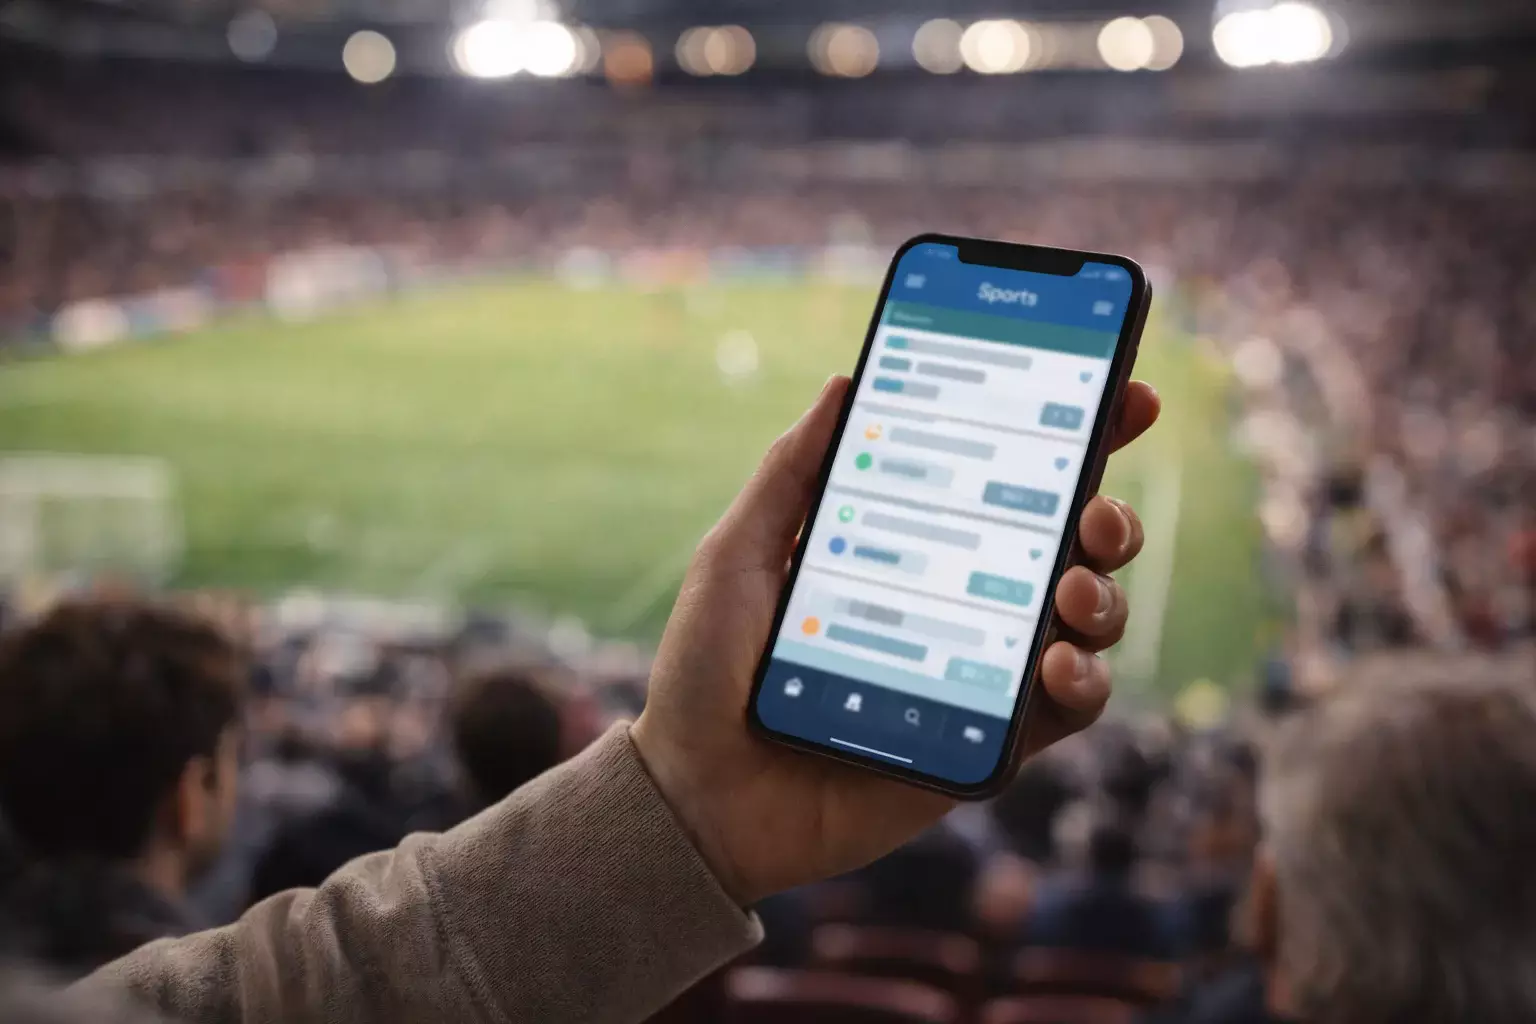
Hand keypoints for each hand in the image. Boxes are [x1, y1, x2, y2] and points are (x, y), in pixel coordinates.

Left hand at [631, 375, 1159, 904]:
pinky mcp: (989, 745)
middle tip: (1094, 512)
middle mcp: (961, 602)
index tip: (1123, 397)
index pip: (1007, 481)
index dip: (1075, 438)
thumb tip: (844, 382)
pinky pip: (1066, 710)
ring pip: (1086, 623)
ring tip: (1070, 590)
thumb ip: (792, 474)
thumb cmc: (709, 670)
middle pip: (1069, 547)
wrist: (697, 793)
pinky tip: (1055, 664)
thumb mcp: (738, 555)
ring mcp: (981, 673)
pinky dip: (1084, 682)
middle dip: (1108, 515)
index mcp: (913, 546)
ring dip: (1104, 596)